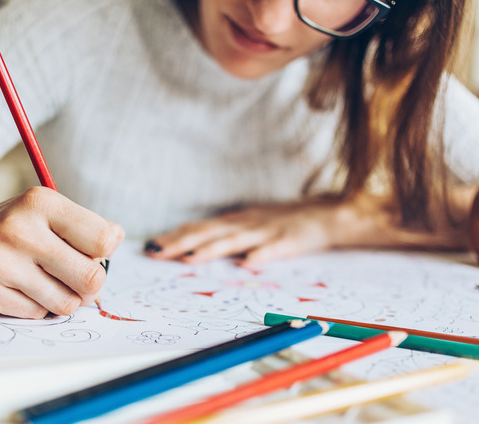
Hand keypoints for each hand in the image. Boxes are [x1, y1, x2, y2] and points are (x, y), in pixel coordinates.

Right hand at [0, 187, 123, 318]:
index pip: (105, 239)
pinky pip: (37, 315)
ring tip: (46, 283)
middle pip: (91, 278)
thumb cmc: (12, 228)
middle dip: (91, 284)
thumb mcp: (46, 213)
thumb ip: (86, 230)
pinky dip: (36, 308)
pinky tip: (20, 289)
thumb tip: (115, 248)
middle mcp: (19, 229)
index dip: (104, 252)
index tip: (90, 251)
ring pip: (66, 303)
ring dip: (64, 299)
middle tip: (76, 277)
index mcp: (41, 203)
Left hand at [144, 199, 352, 266]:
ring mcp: (267, 231)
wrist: (326, 215)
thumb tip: (191, 248)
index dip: (176, 237)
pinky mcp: (290, 241)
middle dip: (181, 243)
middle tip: (157, 253)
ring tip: (189, 259)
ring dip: (211, 249)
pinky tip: (247, 262)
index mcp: (236, 222)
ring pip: (235, 241)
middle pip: (209, 233)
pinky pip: (274, 249)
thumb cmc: (283, 222)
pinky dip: (260, 255)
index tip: (152, 247)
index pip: (200, 228)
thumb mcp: (250, 224)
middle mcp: (246, 224)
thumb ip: (225, 235)